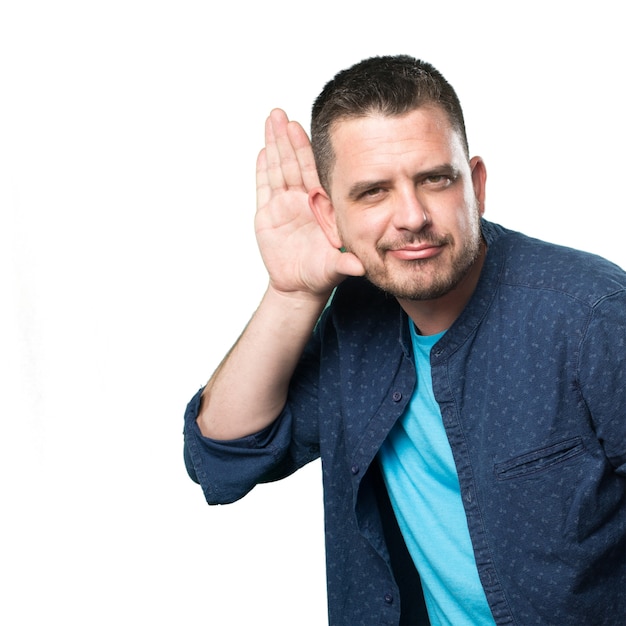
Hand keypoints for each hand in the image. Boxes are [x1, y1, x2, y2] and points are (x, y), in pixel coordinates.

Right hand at [255, 109, 363, 299]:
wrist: (299, 287)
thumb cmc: (320, 275)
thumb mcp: (334, 268)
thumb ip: (343, 264)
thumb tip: (359, 267)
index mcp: (320, 206)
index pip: (312, 172)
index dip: (305, 150)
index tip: (301, 126)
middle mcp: (302, 201)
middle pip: (293, 164)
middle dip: (286, 139)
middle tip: (280, 114)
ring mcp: (284, 206)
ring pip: (278, 170)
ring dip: (273, 146)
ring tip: (270, 120)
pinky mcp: (267, 216)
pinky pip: (264, 188)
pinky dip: (262, 170)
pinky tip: (262, 150)